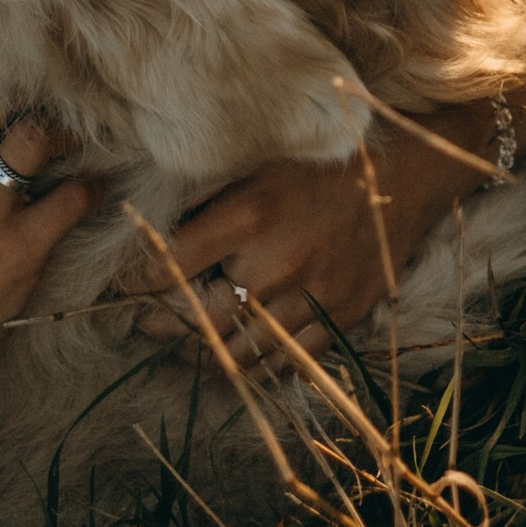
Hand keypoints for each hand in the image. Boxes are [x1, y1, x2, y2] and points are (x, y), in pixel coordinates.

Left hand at [165, 75, 525, 360]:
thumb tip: (150, 218)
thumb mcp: (257, 159)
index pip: (167, 263)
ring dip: (202, 354)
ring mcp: (311, 299)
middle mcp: (276, 265)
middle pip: (197, 320)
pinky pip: (287, 364)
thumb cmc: (323, 158)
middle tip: (140, 324)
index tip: (118, 288)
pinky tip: (235, 360)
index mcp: (248, 215)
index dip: (133, 282)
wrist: (407, 171)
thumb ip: (206, 193)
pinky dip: (255, 368)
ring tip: (180, 346)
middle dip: (160, 326)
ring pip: (238, 352)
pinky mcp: (340, 319)